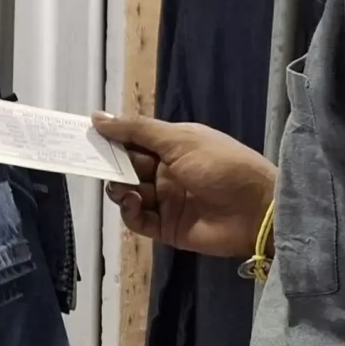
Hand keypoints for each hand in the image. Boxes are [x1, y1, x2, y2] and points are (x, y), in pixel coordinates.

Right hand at [94, 113, 274, 258]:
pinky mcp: (166, 227)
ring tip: (125, 187)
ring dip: (120, 188)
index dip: (111, 139)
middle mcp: (167, 172)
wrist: (257, 209)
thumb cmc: (222, 165)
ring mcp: (166, 200)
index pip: (133, 141)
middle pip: (127, 167)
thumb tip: (98, 117)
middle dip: (111, 165)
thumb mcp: (180, 139)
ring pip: (129, 194)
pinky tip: (135, 203)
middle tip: (93, 163)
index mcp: (173, 146)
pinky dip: (130, 212)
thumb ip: (137, 130)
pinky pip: (138, 220)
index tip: (87, 136)